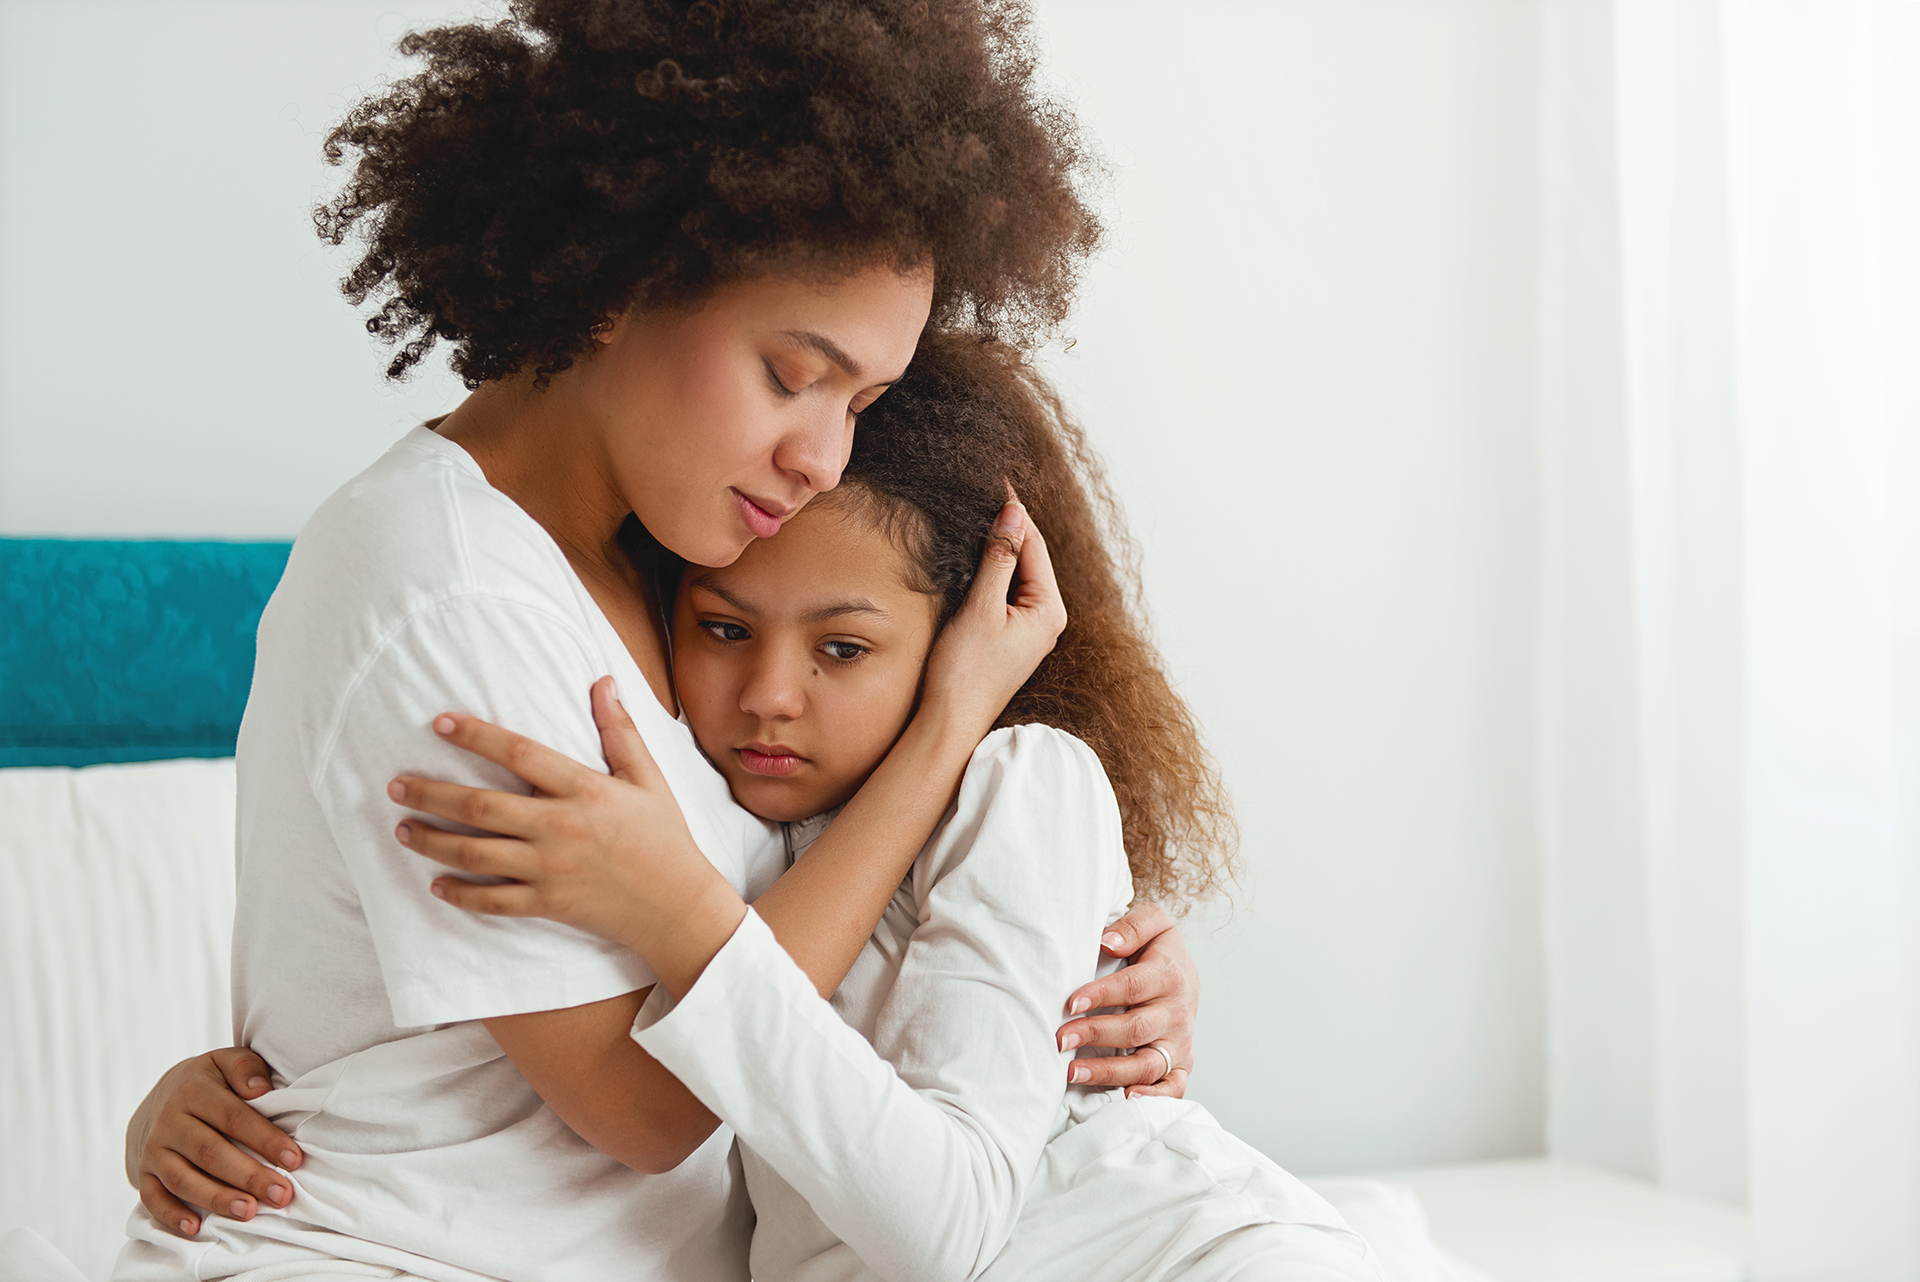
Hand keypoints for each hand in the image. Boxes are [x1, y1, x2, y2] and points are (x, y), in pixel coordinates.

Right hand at [127, 1047, 300, 1236]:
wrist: (167, 1092)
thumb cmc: (215, 1080)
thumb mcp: (230, 1061)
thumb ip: (247, 1068)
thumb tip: (260, 1090)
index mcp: (194, 1091)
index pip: (233, 1117)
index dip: (264, 1139)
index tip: (294, 1160)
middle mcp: (169, 1121)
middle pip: (210, 1152)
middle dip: (248, 1176)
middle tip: (281, 1194)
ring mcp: (155, 1149)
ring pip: (183, 1179)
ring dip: (216, 1199)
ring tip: (248, 1213)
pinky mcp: (144, 1173)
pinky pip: (152, 1198)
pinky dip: (171, 1215)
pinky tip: (195, 1229)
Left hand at [393, 679, 745, 992]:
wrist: (677, 906)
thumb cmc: (664, 837)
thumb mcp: (648, 778)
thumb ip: (619, 731)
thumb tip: (602, 681)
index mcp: (584, 790)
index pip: (519, 754)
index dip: (477, 735)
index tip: (440, 722)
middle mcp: (559, 828)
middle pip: (480, 807)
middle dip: (431, 794)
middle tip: (396, 785)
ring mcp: (549, 869)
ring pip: (475, 854)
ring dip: (432, 841)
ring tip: (403, 829)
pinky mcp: (547, 903)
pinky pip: (492, 901)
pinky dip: (460, 894)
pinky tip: (436, 884)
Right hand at [917, 500, 1067, 736]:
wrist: (949, 722)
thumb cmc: (965, 671)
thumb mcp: (981, 607)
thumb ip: (999, 558)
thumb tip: (1013, 514)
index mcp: (1049, 610)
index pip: (1035, 545)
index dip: (1015, 511)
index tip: (999, 479)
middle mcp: (1046, 619)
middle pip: (1029, 557)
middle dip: (1008, 527)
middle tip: (985, 491)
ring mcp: (1029, 630)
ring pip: (1016, 574)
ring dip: (998, 548)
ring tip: (977, 515)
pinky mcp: (1010, 638)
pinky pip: (1005, 593)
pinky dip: (992, 572)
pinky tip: (973, 558)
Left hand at [1054, 902, 1198, 1097]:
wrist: (1185, 973)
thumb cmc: (1157, 950)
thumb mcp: (1153, 922)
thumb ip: (1134, 926)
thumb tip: (1108, 942)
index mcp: (1169, 974)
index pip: (1133, 987)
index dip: (1102, 995)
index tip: (1072, 1002)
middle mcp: (1178, 1012)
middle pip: (1136, 1028)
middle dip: (1096, 1034)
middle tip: (1060, 1039)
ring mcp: (1180, 1042)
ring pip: (1148, 1063)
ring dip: (1110, 1071)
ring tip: (1073, 1072)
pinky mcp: (1180, 1064)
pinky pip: (1173, 1088)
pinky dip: (1154, 1098)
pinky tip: (1125, 1098)